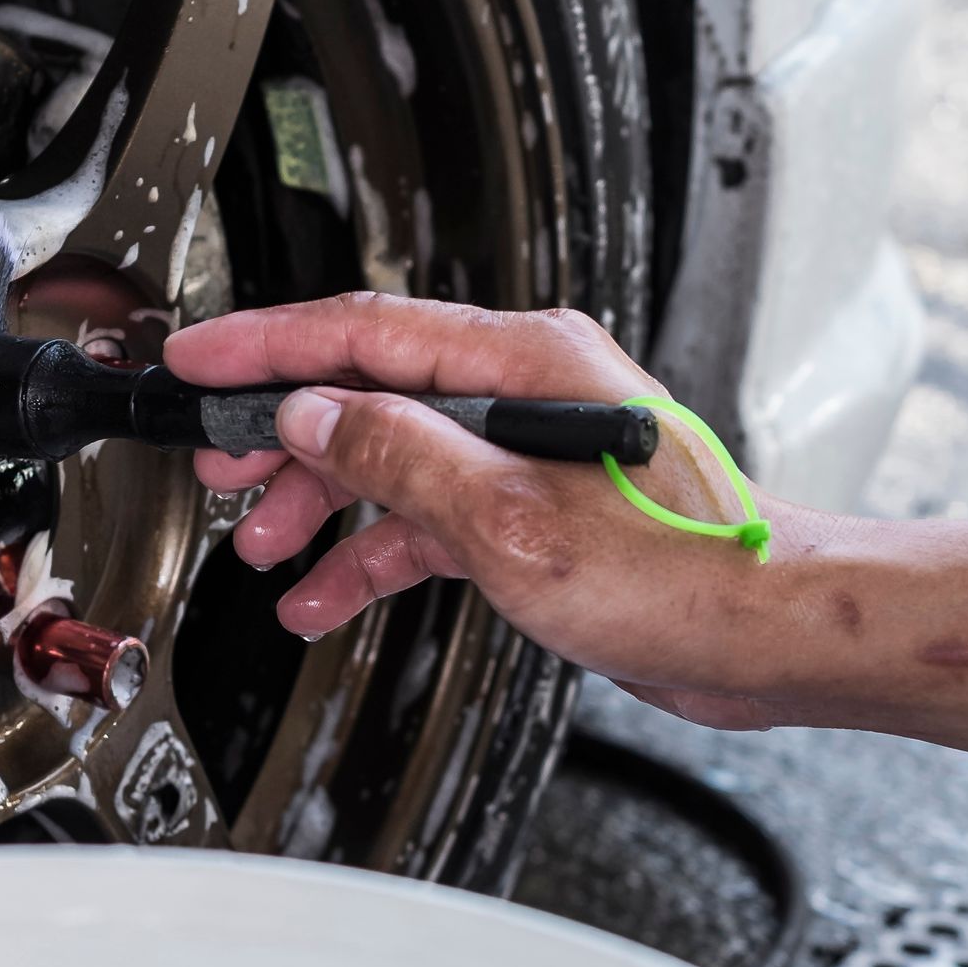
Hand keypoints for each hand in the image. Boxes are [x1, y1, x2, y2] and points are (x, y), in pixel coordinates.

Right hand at [163, 293, 786, 727]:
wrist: (770, 635)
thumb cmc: (684, 572)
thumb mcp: (510, 519)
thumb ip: (401, 456)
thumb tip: (316, 416)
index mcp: (524, 361)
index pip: (362, 332)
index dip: (265, 346)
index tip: (197, 360)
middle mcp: (525, 391)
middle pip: (367, 389)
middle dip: (282, 435)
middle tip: (215, 469)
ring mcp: (528, 450)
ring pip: (389, 457)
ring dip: (320, 504)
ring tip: (262, 546)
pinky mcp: (535, 508)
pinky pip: (426, 515)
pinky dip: (372, 552)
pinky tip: (326, 594)